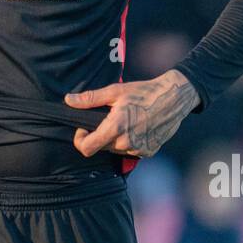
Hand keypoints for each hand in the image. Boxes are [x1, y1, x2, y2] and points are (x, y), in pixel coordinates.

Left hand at [65, 69, 197, 157]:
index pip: (86, 148)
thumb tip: (68, 100)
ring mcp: (138, 149)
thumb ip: (90, 99)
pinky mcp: (148, 152)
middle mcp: (126, 142)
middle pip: (100, 148)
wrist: (174, 99)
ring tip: (124, 120)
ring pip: (115, 150)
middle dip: (98, 135)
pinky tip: (136, 127)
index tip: (83, 128)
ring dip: (114, 139)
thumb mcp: (115, 91)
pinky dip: (128, 141)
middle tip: (108, 118)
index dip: (80, 139)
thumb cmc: (144, 92)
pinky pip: (129, 150)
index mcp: (115, 127)